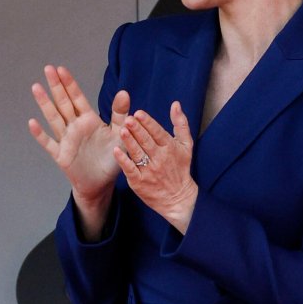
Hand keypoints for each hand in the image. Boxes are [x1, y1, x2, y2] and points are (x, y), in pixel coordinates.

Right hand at [28, 65, 129, 238]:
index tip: (61, 69)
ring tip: (36, 87)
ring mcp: (66, 140)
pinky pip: (49, 143)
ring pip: (54, 118)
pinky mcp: (61, 155)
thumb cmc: (110, 158)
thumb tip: (125, 92)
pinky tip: (32, 123)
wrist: (101, 183)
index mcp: (88, 120)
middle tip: (48, 68)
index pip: (78, 98)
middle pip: (63, 103)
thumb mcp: (119, 135)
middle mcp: (75, 127)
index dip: (70, 84)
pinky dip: (40, 134)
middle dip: (56, 86)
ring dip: (45, 104)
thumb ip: (120, 114)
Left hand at [113, 103, 197, 235]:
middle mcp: (160, 159)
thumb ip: (180, 124)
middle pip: (147, 142)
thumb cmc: (180, 169)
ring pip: (138, 154)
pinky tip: (116, 151)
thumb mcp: (186, 145)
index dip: (148, 123)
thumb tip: (176, 104)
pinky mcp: (140, 182)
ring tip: (121, 131)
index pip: (158, 133)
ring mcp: (149, 171)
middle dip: (137, 130)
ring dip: (129, 142)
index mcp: (170, 148)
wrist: (178, 199)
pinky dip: (124, 160)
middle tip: (127, 119)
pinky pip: (130, 169)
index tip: (139, 113)